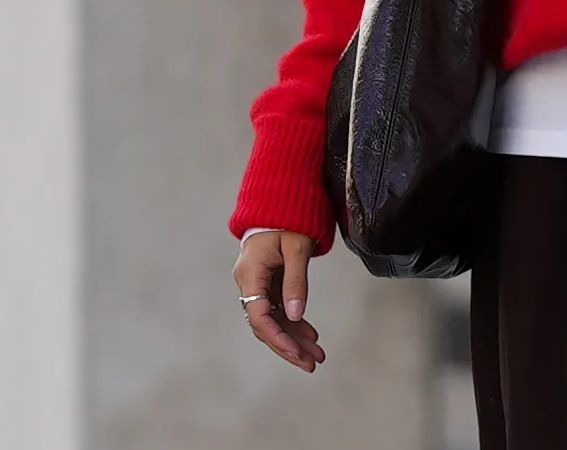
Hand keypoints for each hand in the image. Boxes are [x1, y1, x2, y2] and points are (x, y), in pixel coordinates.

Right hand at [235, 229, 326, 371]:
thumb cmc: (289, 219)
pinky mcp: (266, 282)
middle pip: (265, 324)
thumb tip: (295, 315)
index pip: (260, 316)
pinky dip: (294, 322)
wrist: (279, 201)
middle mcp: (249, 281)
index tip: (297, 354)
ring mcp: (257, 283)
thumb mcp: (296, 249)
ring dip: (294, 338)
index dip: (278, 338)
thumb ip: (295, 282)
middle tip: (312, 364)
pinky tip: (311, 336)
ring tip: (317, 355)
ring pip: (273, 319)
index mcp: (250, 273)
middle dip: (288, 346)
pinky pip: (278, 309)